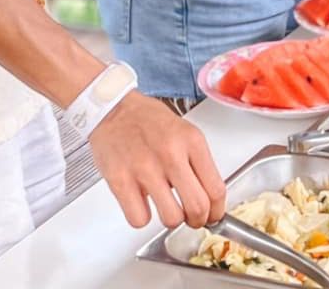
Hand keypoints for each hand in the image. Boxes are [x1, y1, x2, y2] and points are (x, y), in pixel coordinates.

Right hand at [88, 91, 226, 229]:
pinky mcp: (120, 180)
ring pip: (171, 218)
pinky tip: (141, 203)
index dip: (217, 210)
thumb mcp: (184, 131)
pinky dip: (141, 217)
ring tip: (167, 209)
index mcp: (191, 141)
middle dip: (198, 220)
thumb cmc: (147, 120)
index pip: (216, 188)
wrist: (112, 108)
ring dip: (171, 220)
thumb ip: (198, 162)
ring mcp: (145, 168)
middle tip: (192, 219)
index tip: (213, 215)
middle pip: (197, 207)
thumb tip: (208, 196)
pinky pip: (139, 219)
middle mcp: (171, 154)